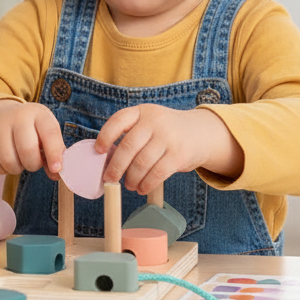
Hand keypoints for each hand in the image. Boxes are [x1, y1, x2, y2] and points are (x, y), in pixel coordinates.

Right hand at [0, 99, 65, 176]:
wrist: (3, 115)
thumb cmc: (32, 129)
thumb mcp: (46, 133)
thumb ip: (55, 153)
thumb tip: (56, 174)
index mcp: (38, 114)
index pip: (49, 134)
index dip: (54, 154)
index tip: (56, 169)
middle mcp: (17, 116)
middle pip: (27, 150)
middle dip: (33, 164)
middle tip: (33, 162)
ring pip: (8, 160)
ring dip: (17, 169)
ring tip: (19, 161)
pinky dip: (2, 169)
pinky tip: (6, 161)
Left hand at [96, 105, 243, 194]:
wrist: (201, 133)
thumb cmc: (166, 132)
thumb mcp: (149, 122)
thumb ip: (131, 133)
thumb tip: (107, 159)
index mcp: (142, 111)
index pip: (118, 120)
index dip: (105, 136)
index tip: (99, 151)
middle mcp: (155, 121)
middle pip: (128, 146)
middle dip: (115, 167)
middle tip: (109, 179)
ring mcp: (168, 137)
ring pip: (141, 163)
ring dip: (131, 178)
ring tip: (129, 185)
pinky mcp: (179, 155)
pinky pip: (157, 173)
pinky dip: (146, 184)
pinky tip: (141, 188)